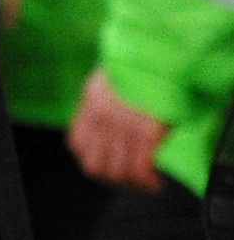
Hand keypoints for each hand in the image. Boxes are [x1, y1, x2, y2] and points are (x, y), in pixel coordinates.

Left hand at [67, 69, 166, 192]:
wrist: (161, 55)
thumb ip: (99, 105)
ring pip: (118, 172)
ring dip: (132, 184)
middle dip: (113, 179)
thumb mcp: (107, 79)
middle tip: (130, 180)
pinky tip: (156, 183)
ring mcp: (124, 127)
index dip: (92, 161)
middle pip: (96, 166)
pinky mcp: (148, 132)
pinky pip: (140, 170)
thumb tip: (102, 131)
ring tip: (145, 183)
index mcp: (91, 103)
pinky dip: (148, 182)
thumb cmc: (138, 68)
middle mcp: (102, 118)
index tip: (108, 167)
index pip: (77, 146)